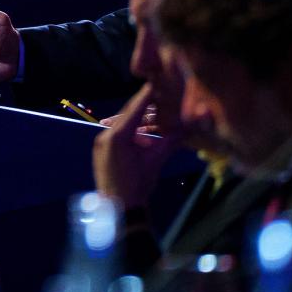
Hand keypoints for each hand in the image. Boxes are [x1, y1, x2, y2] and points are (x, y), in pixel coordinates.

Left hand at [92, 84, 182, 208]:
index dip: (147, 95)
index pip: (136, 109)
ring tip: (153, 111)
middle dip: (144, 105)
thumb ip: (171, 141)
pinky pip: (117, 132)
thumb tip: (190, 127)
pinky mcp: (101, 148)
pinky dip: (131, 129)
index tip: (157, 82)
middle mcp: (106, 134)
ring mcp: (101, 141)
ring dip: (138, 118)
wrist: (117, 209)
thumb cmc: (137, 185)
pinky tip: (142, 131)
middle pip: (128, 114)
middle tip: (158, 92)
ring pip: (123, 123)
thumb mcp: (156, 161)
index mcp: (118, 136)